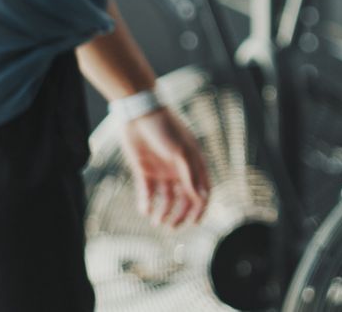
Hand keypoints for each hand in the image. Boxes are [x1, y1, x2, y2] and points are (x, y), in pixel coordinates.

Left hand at [119, 108, 211, 228]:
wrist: (139, 114)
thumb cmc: (166, 128)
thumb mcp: (181, 152)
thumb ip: (190, 175)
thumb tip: (202, 197)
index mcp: (194, 164)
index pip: (202, 190)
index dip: (200, 207)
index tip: (195, 222)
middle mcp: (179, 170)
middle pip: (184, 198)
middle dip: (179, 214)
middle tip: (171, 227)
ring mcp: (162, 171)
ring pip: (166, 198)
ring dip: (163, 211)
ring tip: (156, 221)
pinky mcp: (144, 170)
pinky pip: (147, 191)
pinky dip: (146, 202)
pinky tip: (145, 210)